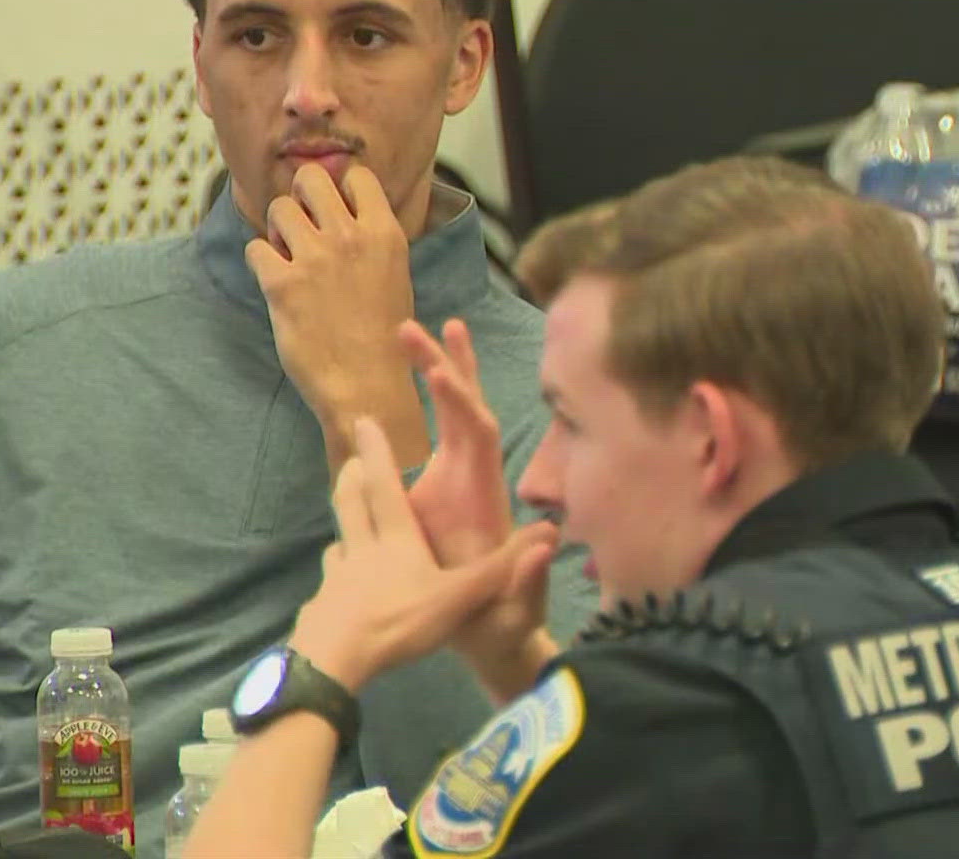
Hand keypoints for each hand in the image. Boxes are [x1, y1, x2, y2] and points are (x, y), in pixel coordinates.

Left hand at [246, 163, 427, 466]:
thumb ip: (371, 240)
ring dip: (277, 227)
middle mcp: (349, 237)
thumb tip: (342, 214)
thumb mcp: (395, 275)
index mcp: (384, 234)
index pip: (357, 175)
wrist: (368, 385)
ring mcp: (314, 259)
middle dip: (300, 196)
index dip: (340, 187)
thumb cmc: (384, 338)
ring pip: (278, 208)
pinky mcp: (282, 284)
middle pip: (310, 178)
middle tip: (301, 223)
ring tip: (286, 253)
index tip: (334, 208)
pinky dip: (260, 261)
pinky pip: (254, 248)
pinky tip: (275, 280)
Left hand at [291, 417, 558, 691]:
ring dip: (343, 526)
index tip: (364, 421)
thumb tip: (548, 533)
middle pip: (351, 503)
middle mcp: (362, 549)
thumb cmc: (399, 623)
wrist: (335, 664)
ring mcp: (337, 579)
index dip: (376, 452)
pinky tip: (340, 589)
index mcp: (396, 539)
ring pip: (338, 541)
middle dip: (352, 478)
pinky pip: (329, 584)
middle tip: (351, 462)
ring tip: (348, 527)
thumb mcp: (459, 598)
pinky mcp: (321, 608)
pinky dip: (336, 576)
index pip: (384, 485)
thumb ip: (500, 567)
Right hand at [401, 319, 558, 694]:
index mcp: (487, 493)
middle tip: (414, 325)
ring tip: (411, 329)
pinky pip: (441, 430)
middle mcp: (480, 475)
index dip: (461, 401)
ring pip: (457, 411)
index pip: (480, 432)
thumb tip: (551, 536)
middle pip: (469, 405)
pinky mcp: (450, 486)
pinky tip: (407, 376)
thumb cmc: (501, 620)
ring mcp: (466, 477)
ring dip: (439, 369)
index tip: (436, 371)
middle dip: (447, 364)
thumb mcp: (516, 601)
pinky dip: (427, 401)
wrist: (496, 633)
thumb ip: (530, 572)